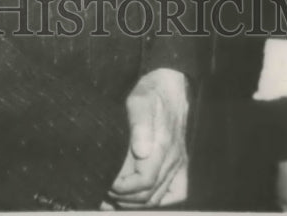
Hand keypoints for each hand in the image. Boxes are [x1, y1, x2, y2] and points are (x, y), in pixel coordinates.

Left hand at [107, 68, 187, 208]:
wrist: (171, 84)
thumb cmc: (152, 91)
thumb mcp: (140, 101)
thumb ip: (140, 125)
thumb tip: (141, 152)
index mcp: (162, 145)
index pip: (144, 182)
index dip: (124, 190)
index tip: (108, 185)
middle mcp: (172, 158)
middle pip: (150, 195)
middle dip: (125, 200)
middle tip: (106, 195)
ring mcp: (178, 162)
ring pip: (160, 197)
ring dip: (137, 204)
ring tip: (115, 203)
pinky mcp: (181, 162)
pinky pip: (177, 191)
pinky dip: (161, 201)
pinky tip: (146, 200)